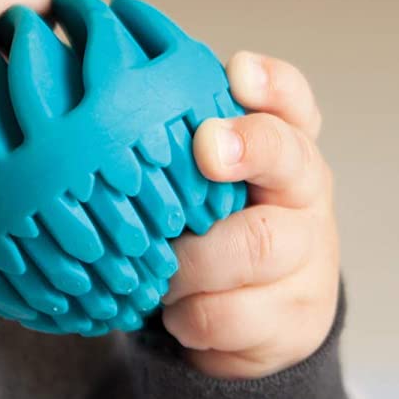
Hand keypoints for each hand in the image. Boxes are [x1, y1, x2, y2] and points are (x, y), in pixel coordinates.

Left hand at [160, 51, 339, 379]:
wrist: (254, 325)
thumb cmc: (211, 232)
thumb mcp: (201, 185)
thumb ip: (171, 146)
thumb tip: (90, 109)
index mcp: (283, 148)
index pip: (291, 101)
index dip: (270, 84)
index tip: (237, 73)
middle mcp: (304, 194)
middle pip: (290, 159)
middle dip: (247, 147)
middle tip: (206, 148)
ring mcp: (308, 258)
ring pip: (253, 247)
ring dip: (191, 261)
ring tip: (160, 269)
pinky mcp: (294, 320)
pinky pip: (228, 314)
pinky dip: (187, 315)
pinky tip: (174, 311)